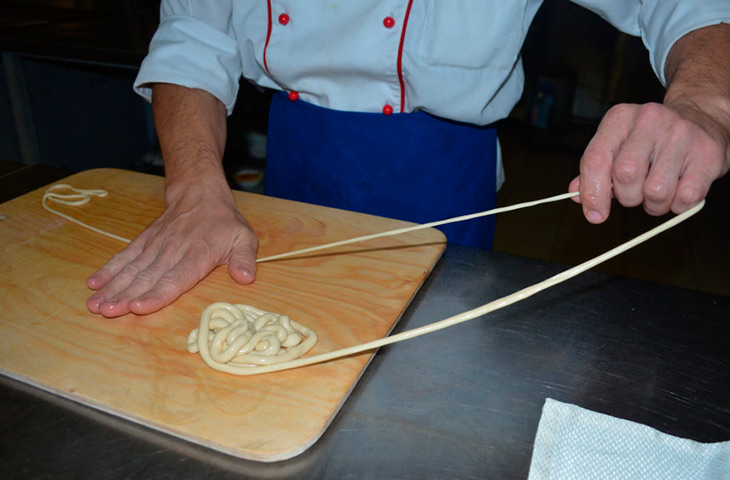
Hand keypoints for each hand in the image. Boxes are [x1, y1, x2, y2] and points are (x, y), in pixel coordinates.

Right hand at [86, 189, 257, 317]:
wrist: (199, 192)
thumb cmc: (224, 222)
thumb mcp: (244, 238)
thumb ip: (245, 259)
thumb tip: (246, 278)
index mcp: (198, 253)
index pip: (176, 278)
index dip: (157, 294)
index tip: (139, 307)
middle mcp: (172, 250)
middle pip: (147, 277)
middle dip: (125, 296)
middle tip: (106, 312)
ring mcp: (155, 245)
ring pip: (132, 269)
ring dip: (112, 287)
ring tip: (94, 304)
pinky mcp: (144, 241)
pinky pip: (124, 256)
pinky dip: (108, 269)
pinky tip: (93, 284)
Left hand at [569, 101, 729, 222]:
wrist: (702, 117)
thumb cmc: (651, 138)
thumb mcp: (618, 144)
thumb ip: (595, 169)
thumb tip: (576, 195)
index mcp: (620, 118)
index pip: (595, 160)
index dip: (592, 193)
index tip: (595, 215)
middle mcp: (650, 120)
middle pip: (625, 176)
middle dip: (627, 197)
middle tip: (635, 194)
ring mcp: (682, 134)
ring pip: (655, 191)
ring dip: (653, 204)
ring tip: (657, 191)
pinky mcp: (708, 153)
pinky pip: (685, 198)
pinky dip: (678, 205)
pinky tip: (678, 190)